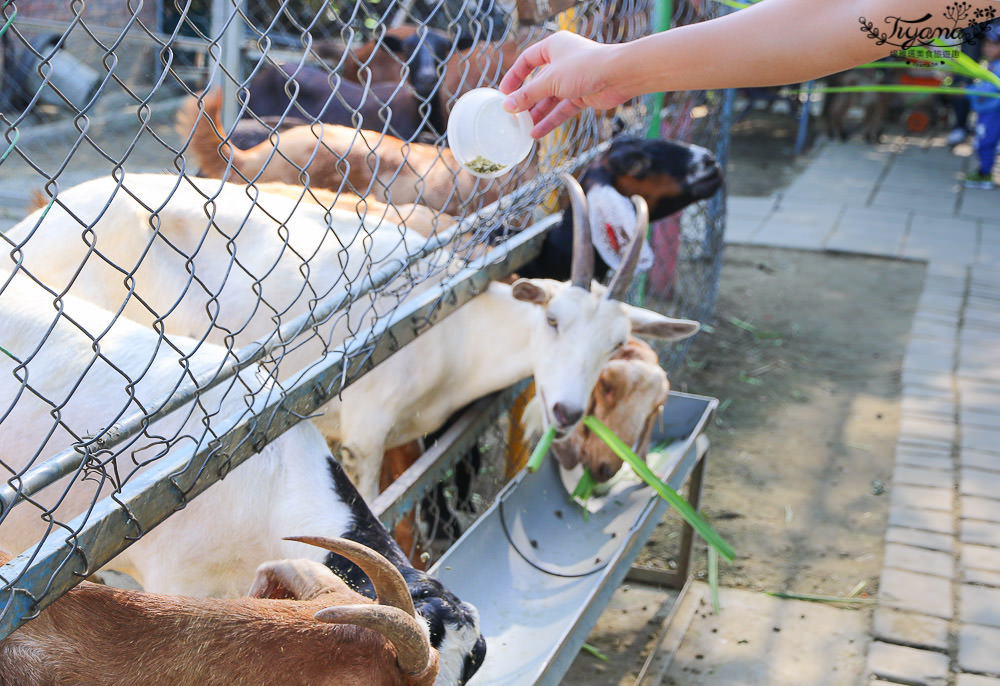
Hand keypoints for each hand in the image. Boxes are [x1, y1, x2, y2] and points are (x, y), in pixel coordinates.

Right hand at [499, 31, 633, 137]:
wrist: (619, 75)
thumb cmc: (585, 67)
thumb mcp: (550, 81)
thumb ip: (527, 95)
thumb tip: (507, 106)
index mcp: (553, 47)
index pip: (527, 60)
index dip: (514, 76)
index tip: (503, 92)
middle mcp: (563, 61)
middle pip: (538, 83)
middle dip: (526, 100)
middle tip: (512, 115)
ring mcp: (573, 79)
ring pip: (550, 98)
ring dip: (536, 113)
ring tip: (522, 129)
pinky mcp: (583, 95)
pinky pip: (562, 109)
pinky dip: (551, 120)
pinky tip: (537, 132)